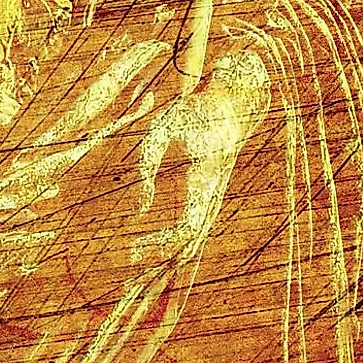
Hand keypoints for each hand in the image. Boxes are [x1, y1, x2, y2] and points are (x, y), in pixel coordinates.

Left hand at [134, 47, 269, 265]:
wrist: (232, 103)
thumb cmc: (193, 113)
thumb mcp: (161, 131)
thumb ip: (147, 166)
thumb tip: (141, 208)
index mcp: (206, 181)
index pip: (186, 228)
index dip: (161, 244)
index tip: (133, 248)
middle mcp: (215, 193)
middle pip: (191, 241)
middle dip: (162, 256)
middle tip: (129, 259)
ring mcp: (216, 194)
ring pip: (196, 236)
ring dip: (169, 252)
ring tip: (137, 258)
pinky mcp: (211, 193)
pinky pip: (196, 223)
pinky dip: (176, 238)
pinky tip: (156, 245)